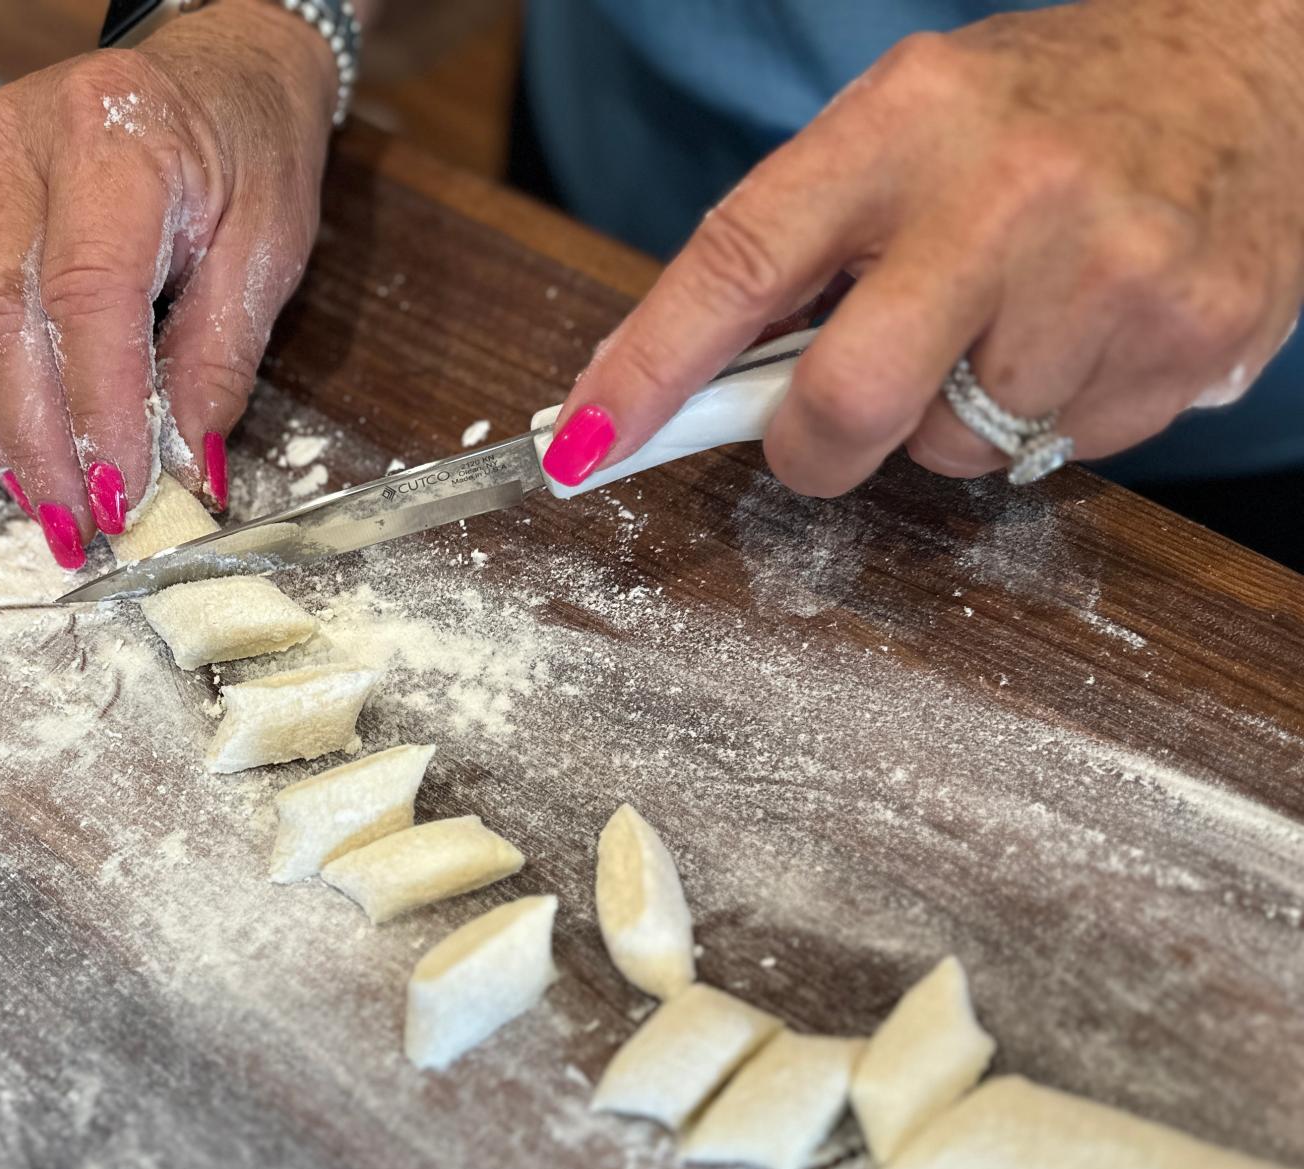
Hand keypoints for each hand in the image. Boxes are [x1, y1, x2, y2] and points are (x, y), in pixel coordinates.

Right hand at [0, 0, 336, 565]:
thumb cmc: (251, 145)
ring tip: (26, 496)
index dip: (94, 412)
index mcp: (118, 144)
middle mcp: (28, 145)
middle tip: (68, 523)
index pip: (88, 301)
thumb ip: (219, 360)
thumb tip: (189, 468)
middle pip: (1, 319)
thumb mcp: (267, 249)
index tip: (117, 496)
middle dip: (33, 441)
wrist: (222, 66)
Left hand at [543, 0, 1303, 496]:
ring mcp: (1110, 276)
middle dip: (811, 449)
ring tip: (1011, 317)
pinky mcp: (1192, 342)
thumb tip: (690, 387)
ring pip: (952, 449)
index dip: (648, 368)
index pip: (739, 262)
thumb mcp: (909, 128)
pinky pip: (1056, 456)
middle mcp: (1007, 196)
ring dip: (950, 419)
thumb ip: (805, 246)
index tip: (581, 444)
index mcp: (905, 124)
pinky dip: (1044, 418)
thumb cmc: (1047, 109)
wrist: (1259, 63)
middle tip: (822, 430)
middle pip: (845, 405)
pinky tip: (1085, 332)